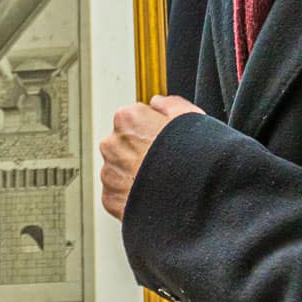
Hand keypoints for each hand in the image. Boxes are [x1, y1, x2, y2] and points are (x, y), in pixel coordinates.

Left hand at [99, 94, 203, 219]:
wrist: (191, 198)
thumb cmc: (192, 156)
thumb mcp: (190, 116)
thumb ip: (169, 103)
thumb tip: (157, 102)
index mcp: (127, 118)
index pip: (133, 119)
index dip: (152, 130)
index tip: (164, 141)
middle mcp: (111, 143)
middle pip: (123, 144)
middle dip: (139, 152)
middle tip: (163, 163)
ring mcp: (109, 172)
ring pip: (119, 169)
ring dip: (133, 174)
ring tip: (160, 183)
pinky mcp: (110, 198)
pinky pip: (118, 194)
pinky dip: (131, 196)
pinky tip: (153, 196)